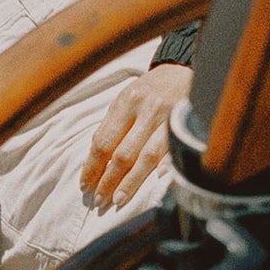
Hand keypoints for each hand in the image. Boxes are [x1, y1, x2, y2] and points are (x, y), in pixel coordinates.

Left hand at [79, 63, 191, 210]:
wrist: (182, 69)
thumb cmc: (148, 90)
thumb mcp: (126, 99)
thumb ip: (112, 127)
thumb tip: (95, 162)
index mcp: (126, 102)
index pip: (104, 141)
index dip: (93, 167)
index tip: (85, 185)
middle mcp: (147, 110)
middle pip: (124, 153)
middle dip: (109, 180)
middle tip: (99, 200)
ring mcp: (168, 118)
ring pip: (147, 157)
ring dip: (131, 182)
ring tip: (118, 199)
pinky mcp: (184, 125)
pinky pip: (172, 152)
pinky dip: (164, 168)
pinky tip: (156, 184)